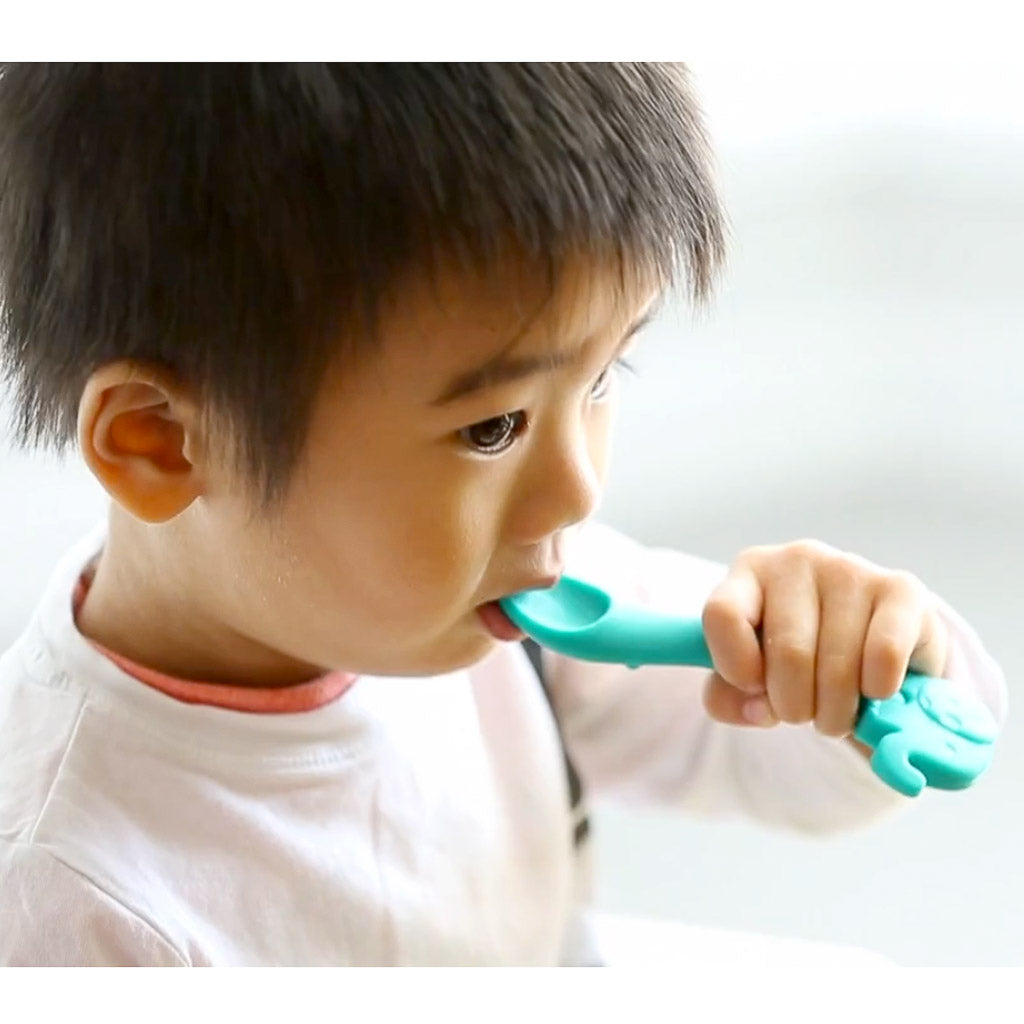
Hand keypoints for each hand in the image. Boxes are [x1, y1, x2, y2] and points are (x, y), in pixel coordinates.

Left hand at [701, 540, 948, 735]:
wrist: (875, 654)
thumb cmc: (798, 663)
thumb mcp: (750, 681)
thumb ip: (729, 699)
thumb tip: (757, 709)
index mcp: (750, 572)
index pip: (722, 614)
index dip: (735, 668)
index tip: (755, 690)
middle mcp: (797, 559)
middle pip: (788, 652)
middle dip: (795, 706)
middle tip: (806, 716)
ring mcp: (850, 569)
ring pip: (837, 664)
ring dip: (837, 711)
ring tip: (839, 712)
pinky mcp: (902, 589)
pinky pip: (884, 655)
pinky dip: (878, 691)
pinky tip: (875, 690)